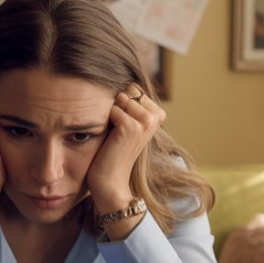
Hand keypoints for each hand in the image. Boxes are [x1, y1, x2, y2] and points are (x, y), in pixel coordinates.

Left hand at [87, 85, 165, 213]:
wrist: (110, 181)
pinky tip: (111, 139)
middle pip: (128, 90)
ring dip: (111, 114)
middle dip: (117, 105)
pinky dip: (106, 120)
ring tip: (113, 134)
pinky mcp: (132, 127)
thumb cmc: (113, 151)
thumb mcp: (125, 124)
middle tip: (116, 131)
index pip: (133, 88)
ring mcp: (145, 122)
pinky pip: (113, 108)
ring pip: (121, 98)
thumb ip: (129, 103)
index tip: (121, 126)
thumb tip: (119, 81)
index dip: (121, 103)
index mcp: (157, 114)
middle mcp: (155, 117)